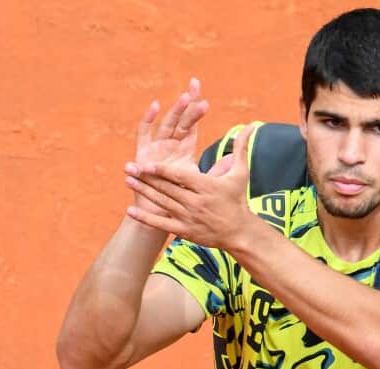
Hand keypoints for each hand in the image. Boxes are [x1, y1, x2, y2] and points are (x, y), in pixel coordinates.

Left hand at [124, 124, 257, 250]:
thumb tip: (251, 125)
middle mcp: (195, 202)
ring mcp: (188, 218)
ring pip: (162, 203)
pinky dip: (145, 218)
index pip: (180, 177)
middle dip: (147, 178)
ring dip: (144, 192)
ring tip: (128, 181)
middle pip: (167, 189)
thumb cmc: (238, 200)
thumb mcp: (241, 173)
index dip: (163, 171)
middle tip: (129, 168)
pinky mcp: (183, 231)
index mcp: (206, 187)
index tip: (147, 164)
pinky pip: (161, 224)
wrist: (240, 232)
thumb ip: (240, 148)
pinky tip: (131, 211)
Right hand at [126, 78, 208, 215]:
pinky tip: (155, 106)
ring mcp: (157, 147)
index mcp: (184, 147)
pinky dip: (148, 119)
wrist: (161, 213)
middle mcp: (170, 144)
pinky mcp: (142, 152)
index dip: (197, 110)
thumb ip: (217, 170)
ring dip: (175, 111)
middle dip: (187, 105)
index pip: (192, 124)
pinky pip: (144, 133)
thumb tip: (234, 159)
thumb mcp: (201, 182)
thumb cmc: (181, 197)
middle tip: (195, 89)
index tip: (205, 98)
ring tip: (185, 98)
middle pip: (180, 120)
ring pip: (166, 124)